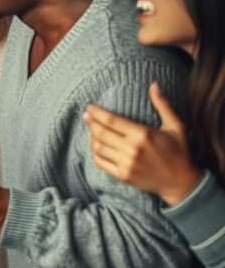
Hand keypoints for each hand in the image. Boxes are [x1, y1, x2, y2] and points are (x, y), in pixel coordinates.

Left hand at [84, 81, 201, 205]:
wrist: (181, 183)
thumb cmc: (178, 152)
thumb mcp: (175, 126)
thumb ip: (162, 105)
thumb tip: (153, 84)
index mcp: (142, 134)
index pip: (111, 120)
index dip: (96, 113)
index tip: (89, 107)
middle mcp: (132, 149)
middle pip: (101, 133)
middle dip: (91, 122)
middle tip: (86, 116)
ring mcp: (126, 164)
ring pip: (98, 147)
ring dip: (91, 137)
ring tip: (92, 129)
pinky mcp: (123, 176)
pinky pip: (100, 162)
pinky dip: (94, 152)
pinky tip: (96, 145)